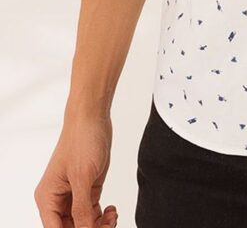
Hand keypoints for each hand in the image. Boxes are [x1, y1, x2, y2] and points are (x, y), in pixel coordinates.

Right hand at [34, 110, 117, 226]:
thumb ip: (82, 208)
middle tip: (107, 226)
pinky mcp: (86, 189)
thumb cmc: (81, 140)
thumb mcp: (82, 177)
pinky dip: (102, 217)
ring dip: (98, 226)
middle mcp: (57, 200)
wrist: (92, 117)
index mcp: (48, 198)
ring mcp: (73, 195)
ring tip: (112, 217)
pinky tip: (111, 210)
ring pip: (83, 224)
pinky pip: (92, 213)